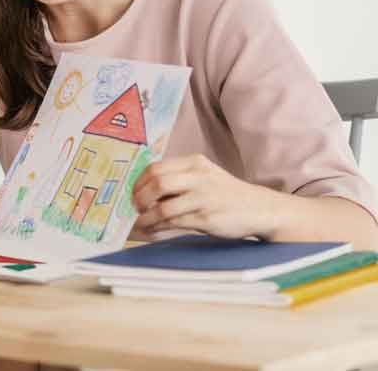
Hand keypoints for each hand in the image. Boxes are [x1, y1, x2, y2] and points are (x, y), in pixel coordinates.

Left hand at [132, 154, 278, 238]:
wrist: (261, 209)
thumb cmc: (226, 194)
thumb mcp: (204, 176)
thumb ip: (178, 179)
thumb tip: (142, 191)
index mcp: (194, 163)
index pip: (155, 168)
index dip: (138, 182)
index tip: (132, 193)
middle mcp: (199, 177)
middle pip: (156, 183)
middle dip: (139, 198)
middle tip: (134, 208)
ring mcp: (203, 197)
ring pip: (162, 206)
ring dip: (146, 217)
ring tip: (141, 222)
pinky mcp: (207, 218)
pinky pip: (174, 222)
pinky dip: (158, 227)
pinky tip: (154, 229)